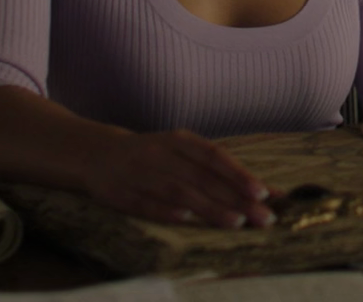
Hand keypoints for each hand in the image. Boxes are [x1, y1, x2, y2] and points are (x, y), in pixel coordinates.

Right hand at [82, 129, 277, 228]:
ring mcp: (139, 173)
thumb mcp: (182, 151)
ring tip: (235, 222)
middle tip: (262, 217)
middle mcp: (161, 154)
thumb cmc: (154, 155)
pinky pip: (145, 203)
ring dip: (208, 207)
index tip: (264, 192)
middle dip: (235, 198)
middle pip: (202, 178)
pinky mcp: (120, 194)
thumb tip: (266, 191)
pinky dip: (165, 211)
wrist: (96, 153)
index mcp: (179, 140)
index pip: (214, 156)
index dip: (238, 174)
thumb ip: (218, 171)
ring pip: (179, 191)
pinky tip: (186, 220)